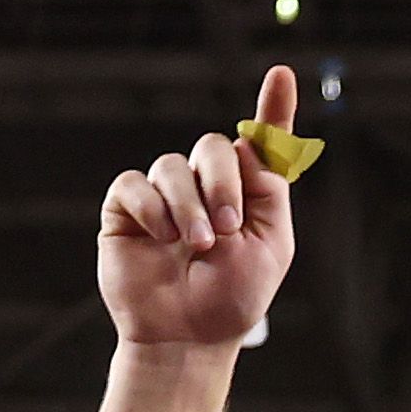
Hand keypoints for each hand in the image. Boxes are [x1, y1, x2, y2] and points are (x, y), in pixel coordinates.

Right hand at [102, 63, 304, 357]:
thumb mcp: (269, 245)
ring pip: (172, 166)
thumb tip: (249, 141)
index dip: (273, 107)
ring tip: (195, 246)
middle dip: (222, 182)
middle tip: (227, 227)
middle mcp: (206, 187)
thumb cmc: (232, 297)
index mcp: (248, 193)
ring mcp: (165, 196)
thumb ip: (266, 190)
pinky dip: (152, 209)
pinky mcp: (127, 210)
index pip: (260, 142)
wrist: (187, 336)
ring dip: (188, 206)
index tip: (283, 75)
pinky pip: (135, 185)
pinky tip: (161, 237)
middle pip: (213, 146)